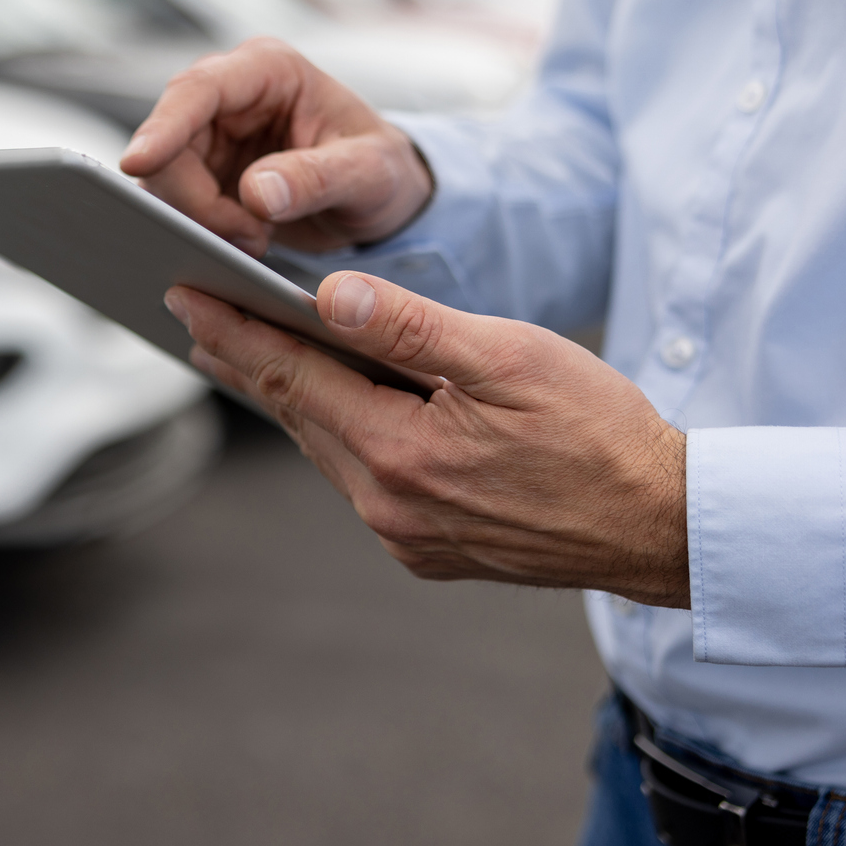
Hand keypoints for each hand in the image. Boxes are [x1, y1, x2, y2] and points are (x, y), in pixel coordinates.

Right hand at [120, 38, 434, 255]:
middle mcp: (229, 96)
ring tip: (257, 240)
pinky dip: (200, 230)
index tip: (136, 164)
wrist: (379, 197)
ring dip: (199, 219)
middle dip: (195, 199)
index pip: (198, 90)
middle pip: (169, 141)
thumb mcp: (369, 173)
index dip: (162, 126)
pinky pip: (174, 203)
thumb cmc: (382, 170)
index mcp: (268, 70)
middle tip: (248, 237)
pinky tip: (242, 242)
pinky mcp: (202, 173)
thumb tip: (256, 193)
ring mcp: (209, 135)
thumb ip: (317, 178)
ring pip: (163, 177)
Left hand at [165, 272, 688, 606]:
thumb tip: (326, 296)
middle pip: (297, 415)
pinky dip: (337, 434)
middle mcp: (388, 506)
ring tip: (242, 351)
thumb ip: (411, 327)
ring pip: (326, 449)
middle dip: (244, 358)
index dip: (233, 331)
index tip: (182, 294)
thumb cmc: (599, 431)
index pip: (292, 377)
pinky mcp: (429, 551)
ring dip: (287, 398)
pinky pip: (362, 480)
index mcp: (401, 454)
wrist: (663, 526)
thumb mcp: (510, 359)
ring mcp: (406, 536)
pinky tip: (328, 406)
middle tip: (192, 310)